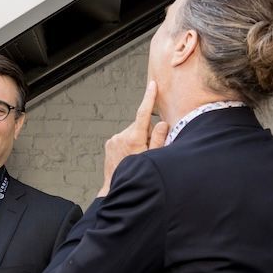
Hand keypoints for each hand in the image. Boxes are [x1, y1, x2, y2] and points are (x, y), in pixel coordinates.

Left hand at [98, 80, 169, 196]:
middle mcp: (122, 135)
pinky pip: (124, 136)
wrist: (116, 186)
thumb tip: (162, 123)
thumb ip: (159, 139)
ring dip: (137, 138)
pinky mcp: (109, 142)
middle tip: (147, 149)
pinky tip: (129, 154)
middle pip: (141, 125)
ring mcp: (114, 139)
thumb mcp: (153, 157)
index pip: (144, 113)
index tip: (153, 86)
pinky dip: (129, 142)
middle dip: (147, 133)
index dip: (149, 98)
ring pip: (133, 131)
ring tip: (137, 154)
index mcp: (134, 138)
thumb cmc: (138, 174)